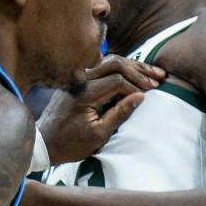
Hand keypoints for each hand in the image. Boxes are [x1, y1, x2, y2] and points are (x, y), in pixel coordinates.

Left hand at [39, 56, 164, 164]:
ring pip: (108, 62)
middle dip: (139, 70)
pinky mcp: (78, 81)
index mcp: (84, 94)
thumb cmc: (72, 143)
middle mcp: (79, 81)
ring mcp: (78, 79)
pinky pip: (102, 68)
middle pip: (114, 63)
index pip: (117, 80)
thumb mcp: (100, 134)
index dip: (137, 86)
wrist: (45, 142)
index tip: (152, 94)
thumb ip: (120, 113)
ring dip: (132, 66)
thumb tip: (140, 97)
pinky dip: (120, 70)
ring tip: (152, 73)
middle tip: (160, 77)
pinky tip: (134, 73)